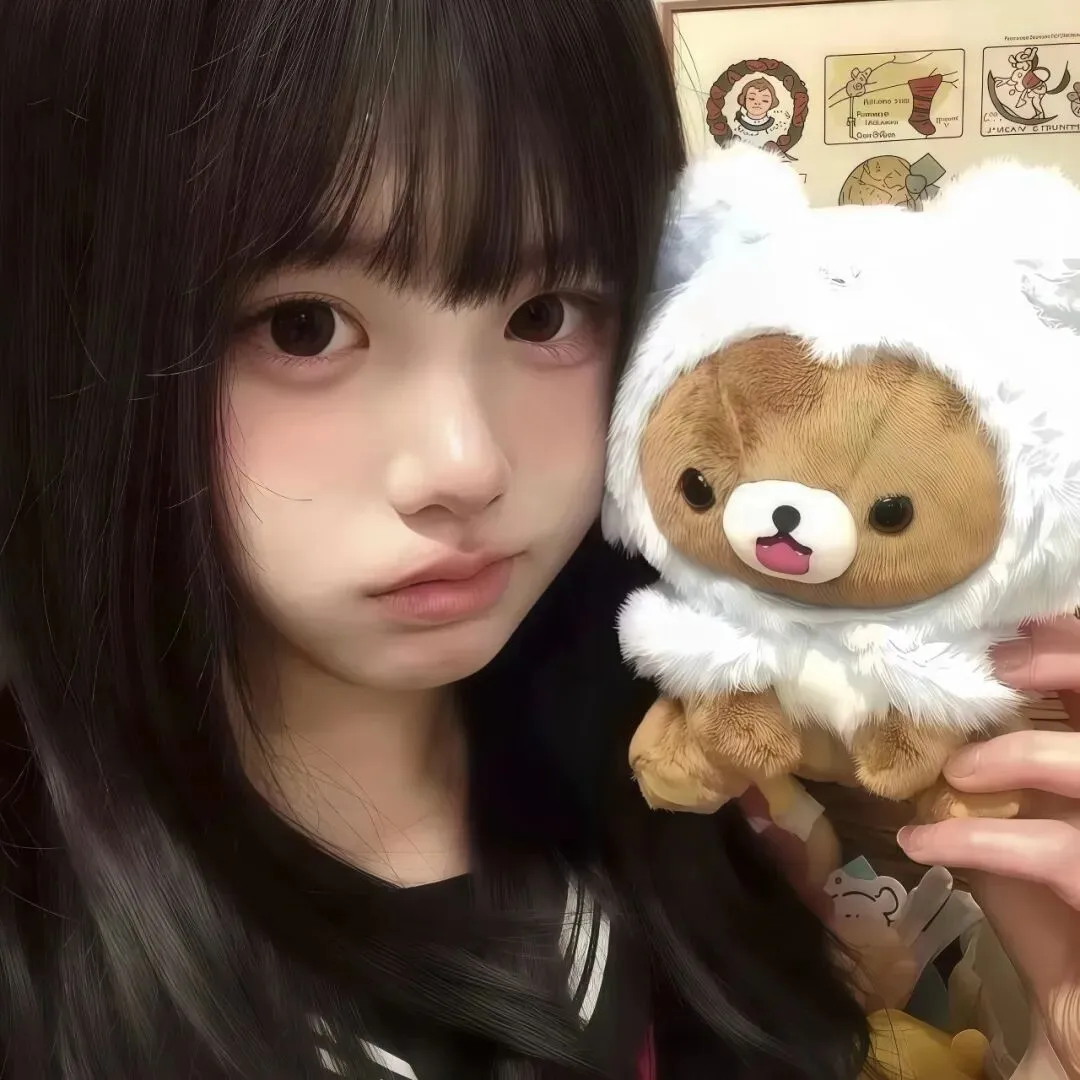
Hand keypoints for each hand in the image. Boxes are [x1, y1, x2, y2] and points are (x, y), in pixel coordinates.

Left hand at [897, 618, 1079, 1077]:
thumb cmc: (1063, 934)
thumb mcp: (1022, 844)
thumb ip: (996, 789)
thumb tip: (933, 735)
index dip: (1074, 644)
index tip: (1018, 625)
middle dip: (1071, 662)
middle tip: (999, 662)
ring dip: (1024, 754)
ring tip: (957, 770)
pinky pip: (1060, 852)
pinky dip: (980, 840)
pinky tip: (923, 844)